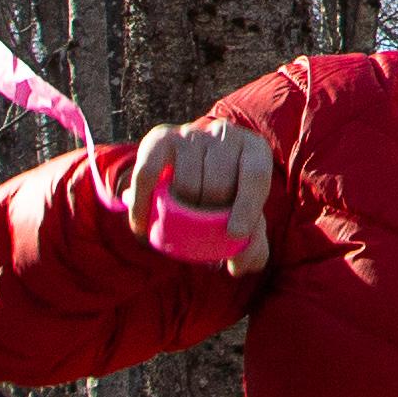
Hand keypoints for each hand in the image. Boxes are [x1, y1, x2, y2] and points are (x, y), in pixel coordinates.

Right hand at [126, 114, 275, 265]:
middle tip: (200, 229)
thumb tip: (239, 263)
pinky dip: (142, 206)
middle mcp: (226, 134)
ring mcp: (192, 133)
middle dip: (209, 215)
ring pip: (185, 183)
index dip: (247, 206)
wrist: (191, 172)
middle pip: (218, 183)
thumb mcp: (246, 224)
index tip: (235, 234)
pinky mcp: (161, 138)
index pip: (255, 176)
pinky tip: (142, 228)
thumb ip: (252, 249)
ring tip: (179, 220)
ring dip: (178, 212)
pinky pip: (148, 176)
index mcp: (255, 151)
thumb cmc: (226, 202)